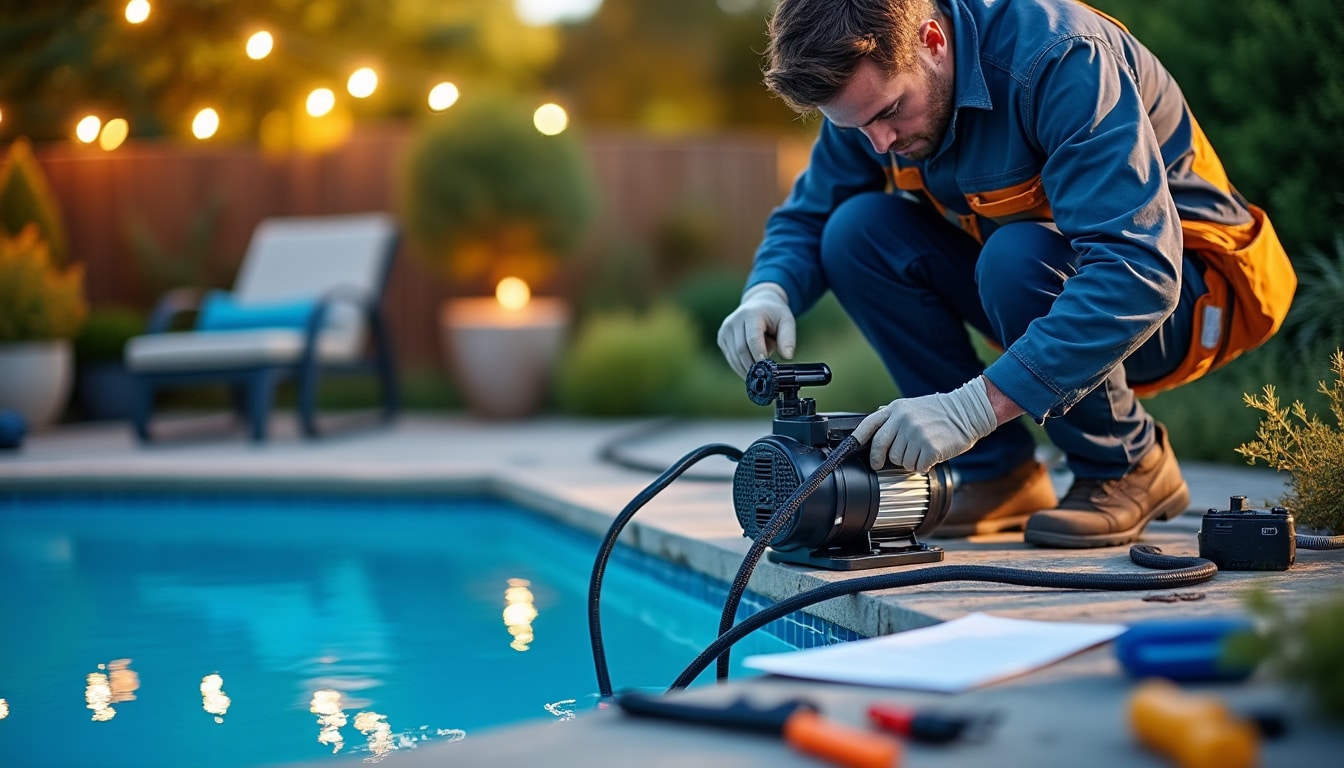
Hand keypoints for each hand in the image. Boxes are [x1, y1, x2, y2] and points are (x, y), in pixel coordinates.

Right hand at [717, 283, 795, 377]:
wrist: (758, 303)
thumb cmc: (774, 314)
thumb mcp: (787, 321)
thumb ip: (788, 338)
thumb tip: (787, 356)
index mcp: (751, 314)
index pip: (752, 338)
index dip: (758, 355)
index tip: (767, 370)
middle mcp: (734, 321)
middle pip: (741, 350)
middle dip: (753, 367)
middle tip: (765, 380)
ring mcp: (725, 330)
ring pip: (734, 357)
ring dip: (746, 370)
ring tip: (759, 378)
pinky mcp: (722, 338)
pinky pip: (731, 357)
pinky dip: (740, 367)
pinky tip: (750, 372)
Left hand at [851, 377, 997, 472]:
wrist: (968, 412)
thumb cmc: (940, 411)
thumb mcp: (911, 405)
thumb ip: (892, 414)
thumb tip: (874, 419)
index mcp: (896, 409)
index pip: (869, 425)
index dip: (857, 440)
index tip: (850, 451)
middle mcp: (903, 420)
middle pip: (882, 449)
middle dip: (883, 459)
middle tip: (886, 463)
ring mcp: (916, 433)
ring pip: (900, 461)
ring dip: (909, 461)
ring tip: (921, 450)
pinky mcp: (929, 447)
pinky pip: (917, 467)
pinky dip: (923, 466)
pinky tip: (931, 456)